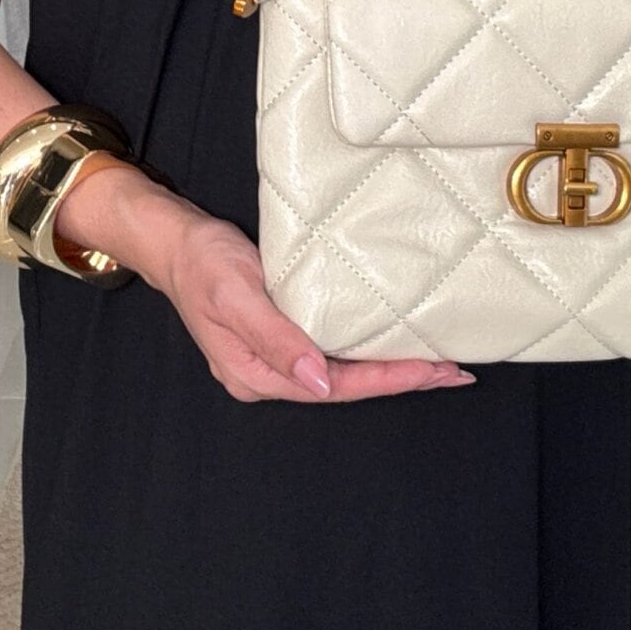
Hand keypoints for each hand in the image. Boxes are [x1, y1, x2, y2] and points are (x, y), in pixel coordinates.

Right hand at [160, 207, 475, 403]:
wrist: (176, 242)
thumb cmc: (203, 262)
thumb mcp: (236, 294)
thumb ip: (275, 338)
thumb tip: (319, 382)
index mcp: (255, 375)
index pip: (336, 387)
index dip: (387, 380)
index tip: (432, 372)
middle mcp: (269, 375)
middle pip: (345, 386)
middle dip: (400, 379)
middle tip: (455, 373)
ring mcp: (275, 359)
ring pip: (343, 372)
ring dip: (389, 368)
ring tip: (437, 364)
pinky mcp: (281, 337)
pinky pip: (333, 352)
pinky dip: (367, 351)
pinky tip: (393, 344)